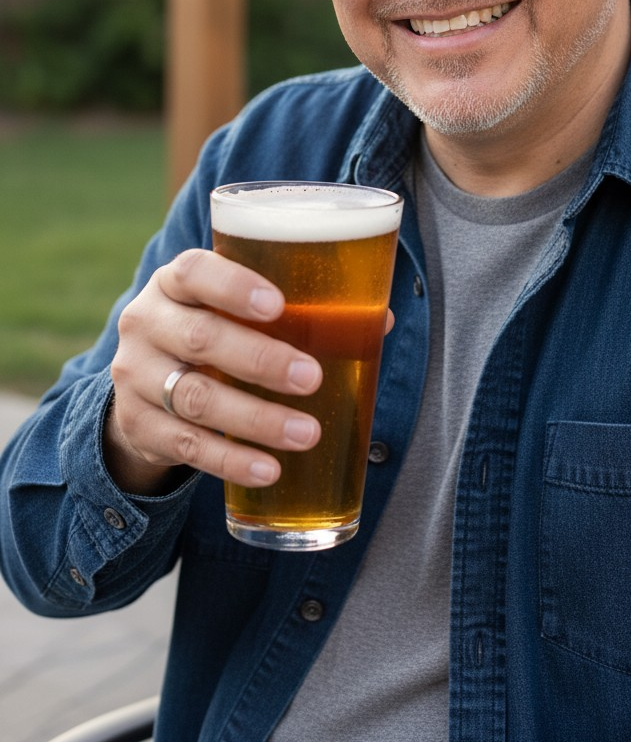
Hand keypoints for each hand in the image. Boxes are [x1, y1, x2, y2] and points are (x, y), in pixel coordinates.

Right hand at [106, 249, 323, 494]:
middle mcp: (147, 323)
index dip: (233, 285)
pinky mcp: (138, 427)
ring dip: (256, 419)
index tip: (278, 304)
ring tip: (308, 433)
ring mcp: (135, 377)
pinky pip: (186, 445)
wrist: (143, 384)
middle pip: (200, 338)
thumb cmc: (214, 332)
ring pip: (195, 398)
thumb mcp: (235, 311)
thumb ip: (298, 309)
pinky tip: (269, 469)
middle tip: (311, 377)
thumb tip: (383, 320)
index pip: (193, 272)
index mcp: (174, 283)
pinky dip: (231, 460)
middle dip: (260, 359)